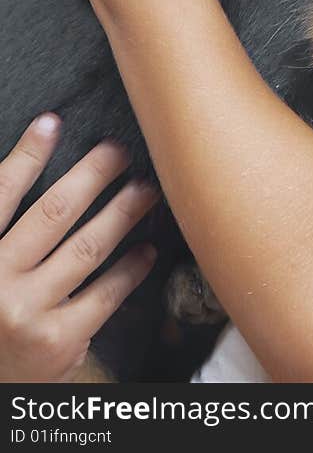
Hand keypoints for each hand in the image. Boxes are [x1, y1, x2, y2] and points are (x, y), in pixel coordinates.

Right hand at [0, 114, 159, 381]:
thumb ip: (4, 232)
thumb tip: (35, 170)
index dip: (27, 156)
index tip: (52, 122)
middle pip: (53, 213)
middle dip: (92, 174)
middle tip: (119, 150)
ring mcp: (27, 313)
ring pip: (88, 247)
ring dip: (123, 212)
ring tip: (146, 189)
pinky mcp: (57, 341)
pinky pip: (105, 293)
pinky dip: (132, 267)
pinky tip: (147, 249)